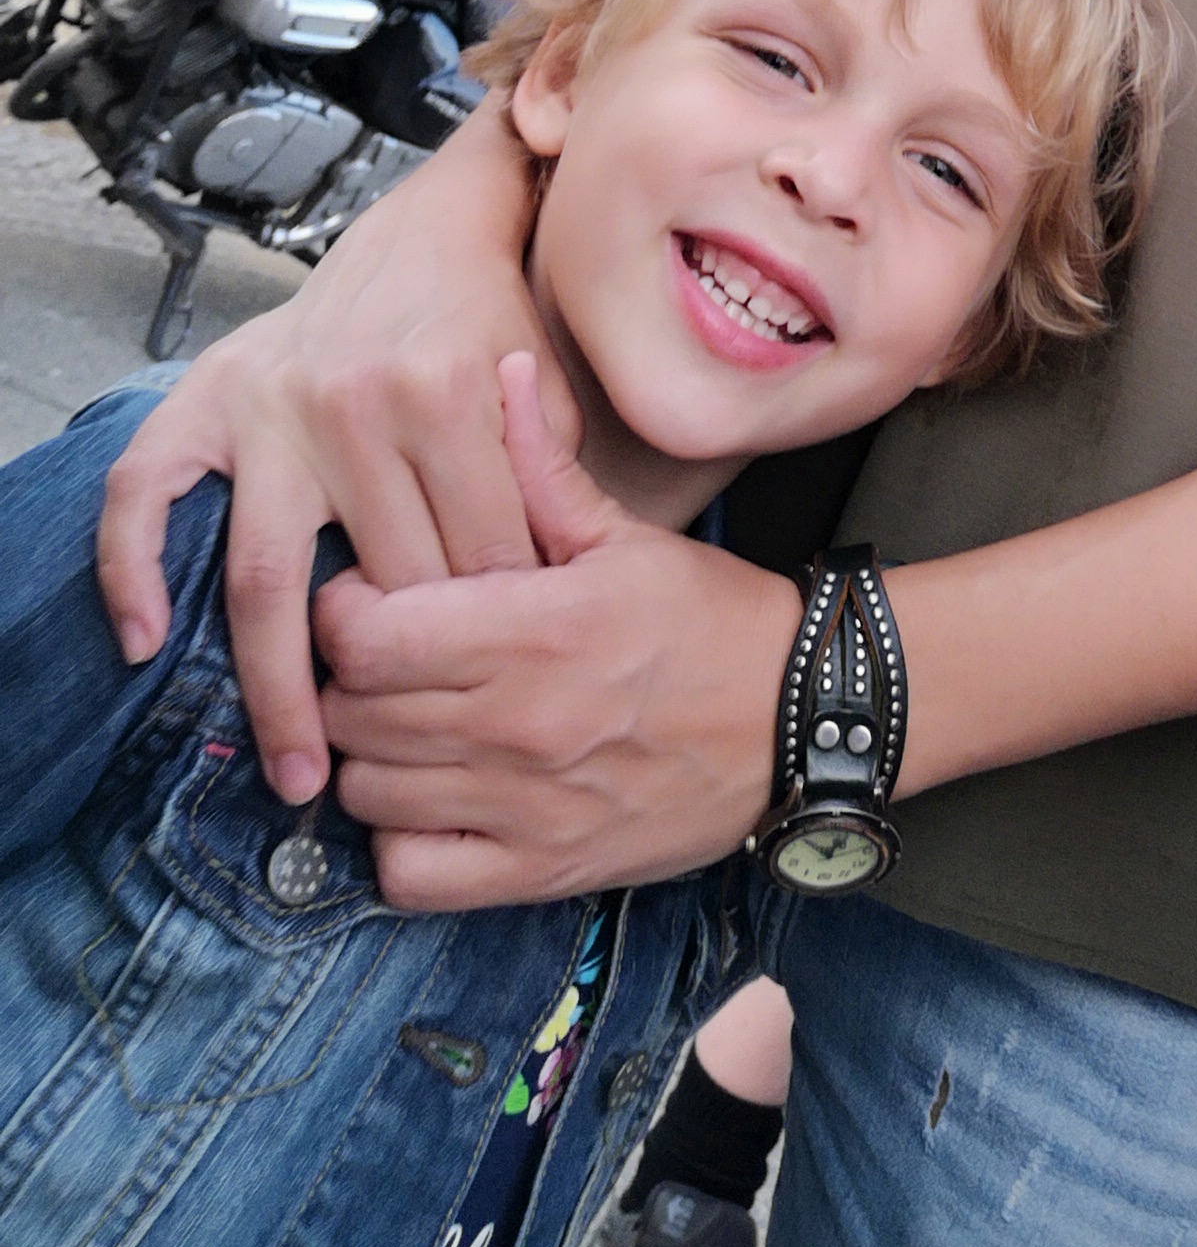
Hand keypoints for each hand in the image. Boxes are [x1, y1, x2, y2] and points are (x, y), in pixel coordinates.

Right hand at [94, 103, 555, 801]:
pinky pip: (147, 493)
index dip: (499, 634)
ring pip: (272, 577)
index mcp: (450, 394)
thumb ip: (555, 474)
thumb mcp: (550, 382)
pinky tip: (150, 643)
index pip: (479, 556)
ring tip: (302, 777)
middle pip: (385, 582)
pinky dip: (134, 567)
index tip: (507, 704)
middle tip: (415, 765)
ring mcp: (276, 411)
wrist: (427, 226)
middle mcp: (356, 405)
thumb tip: (564, 590)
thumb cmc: (496, 320)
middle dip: (410, 677)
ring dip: (280, 688)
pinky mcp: (209, 403)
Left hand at [317, 357, 799, 906]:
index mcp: (536, 628)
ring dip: (371, 758)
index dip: (344, 611)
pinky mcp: (540, 871)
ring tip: (409, 723)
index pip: (365, 634)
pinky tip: (431, 800)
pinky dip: (400, 844)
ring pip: (368, 793)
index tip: (370, 596)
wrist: (801, 719)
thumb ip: (543, 465)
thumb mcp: (628, 534)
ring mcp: (527, 806)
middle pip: (353, 712)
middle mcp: (519, 723)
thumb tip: (505, 369)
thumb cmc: (712, 619)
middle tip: (389, 656)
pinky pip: (411, 877)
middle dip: (352, 678)